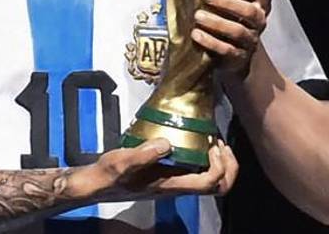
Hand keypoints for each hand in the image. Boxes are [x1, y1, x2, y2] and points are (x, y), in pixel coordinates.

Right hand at [72, 138, 238, 201]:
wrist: (99, 184)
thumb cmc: (111, 175)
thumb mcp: (123, 161)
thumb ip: (144, 154)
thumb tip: (166, 143)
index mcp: (172, 185)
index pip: (209, 183)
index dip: (219, 166)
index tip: (212, 145)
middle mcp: (179, 186)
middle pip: (219, 187)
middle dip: (229, 167)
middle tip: (221, 145)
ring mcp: (176, 182)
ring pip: (212, 181)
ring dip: (220, 163)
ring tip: (213, 141)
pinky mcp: (170, 175)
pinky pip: (198, 171)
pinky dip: (205, 159)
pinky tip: (194, 142)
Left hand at [192, 0, 282, 79]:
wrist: (240, 61)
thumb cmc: (239, 22)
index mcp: (260, 5)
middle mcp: (258, 23)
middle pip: (250, 12)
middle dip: (229, 3)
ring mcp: (248, 41)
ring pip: (237, 31)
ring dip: (217, 23)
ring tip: (197, 16)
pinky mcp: (237, 58)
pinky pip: (226, 50)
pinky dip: (211, 42)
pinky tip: (196, 35)